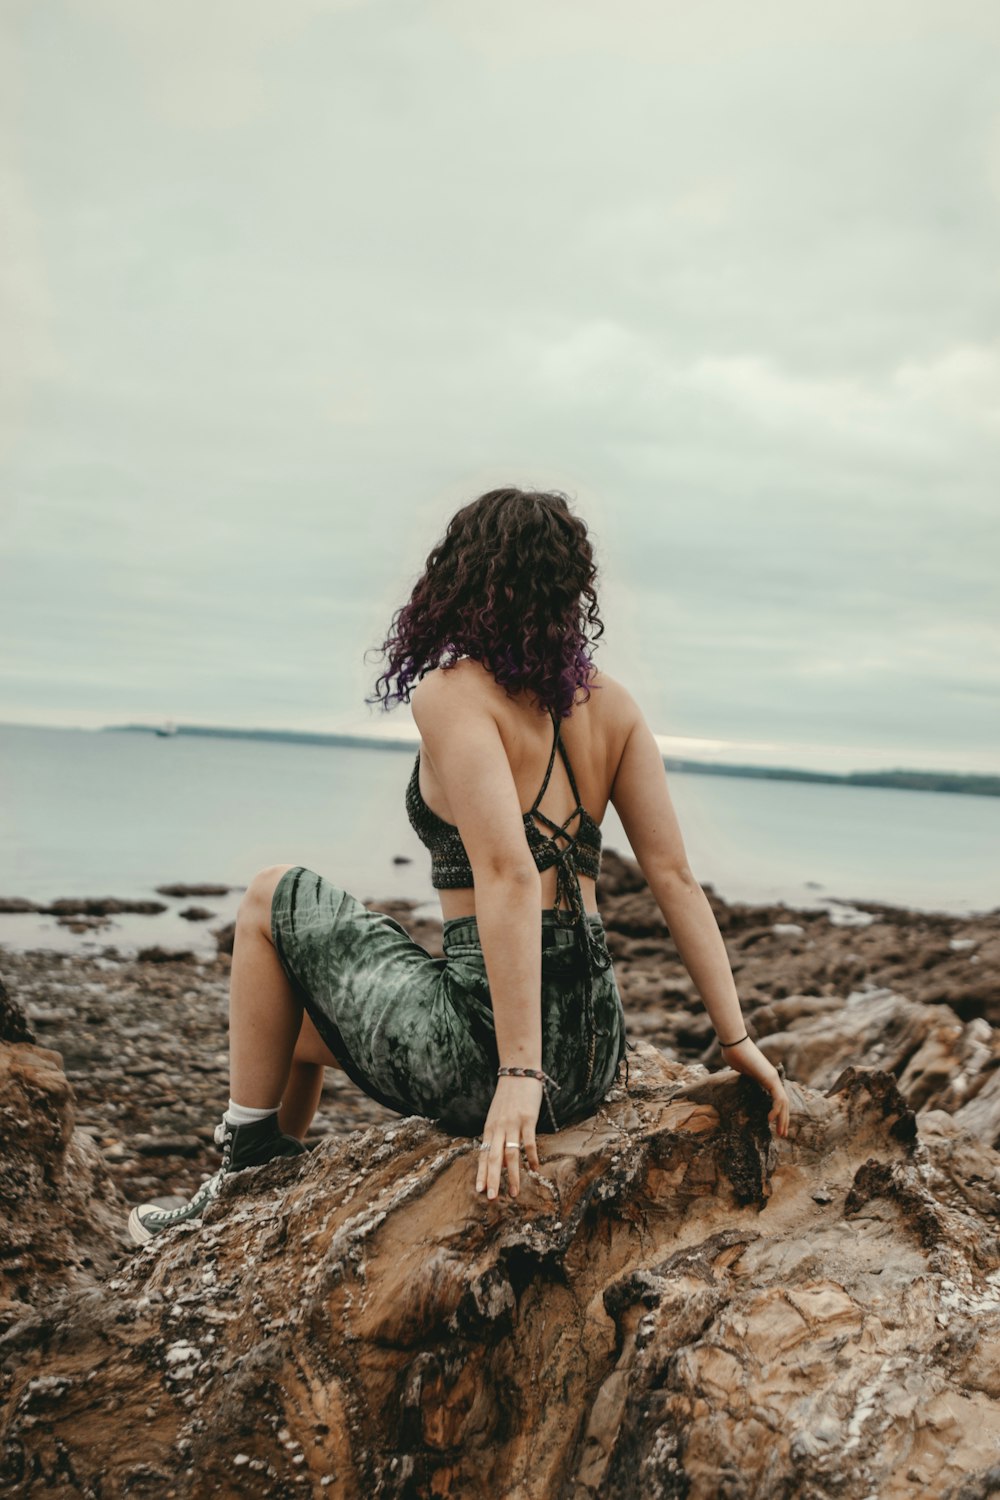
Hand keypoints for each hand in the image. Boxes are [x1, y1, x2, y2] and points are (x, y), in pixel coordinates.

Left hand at [476, 1075, 542, 1199]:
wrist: (518, 1072)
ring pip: (510, 1154)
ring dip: (512, 1175)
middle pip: (493, 1158)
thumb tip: (501, 1164)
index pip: (483, 1155)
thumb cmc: (508, 1097)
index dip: (481, 1173)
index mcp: (489, 1128)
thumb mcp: (497, 1117)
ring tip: (513, 1192)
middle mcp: (498, 1128)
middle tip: (491, 1198)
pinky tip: (535, 1170)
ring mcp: (513, 1124)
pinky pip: (529, 1142)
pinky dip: (531, 1157)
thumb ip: (498, 1139)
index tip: (479, 1191)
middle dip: (492, 1179)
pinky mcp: (528, 1119)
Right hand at [721, 1037, 789, 1136]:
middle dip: (783, 1119)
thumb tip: (736, 1078)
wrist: (733, 1044)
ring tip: (780, 1133)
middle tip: (782, 1134)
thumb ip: (743, 1076)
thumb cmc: (733, 1054)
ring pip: (784, 1103)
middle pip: (784, 1103)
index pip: (777, 1098)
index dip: (777, 1112)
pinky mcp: (770, 1078)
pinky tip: (770, 1120)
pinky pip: (778, 1098)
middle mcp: (772, 1078)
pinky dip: (776, 1110)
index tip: (773, 1124)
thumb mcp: (739, 1070)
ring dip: (783, 1119)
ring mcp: (773, 1077)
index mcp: (766, 1077)